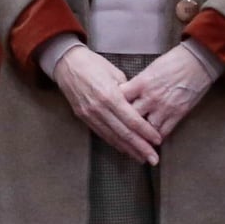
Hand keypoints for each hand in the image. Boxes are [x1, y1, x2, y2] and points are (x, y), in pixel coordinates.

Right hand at [49, 44, 163, 164]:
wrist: (67, 63)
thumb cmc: (93, 64)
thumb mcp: (115, 73)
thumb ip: (128, 91)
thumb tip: (139, 105)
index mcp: (110, 96)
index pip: (132, 120)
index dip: (146, 132)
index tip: (158, 140)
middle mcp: (99, 109)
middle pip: (124, 133)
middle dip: (140, 148)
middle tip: (153, 159)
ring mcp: (90, 115)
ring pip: (112, 137)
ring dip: (128, 149)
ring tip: (141, 158)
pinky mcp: (83, 117)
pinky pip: (101, 134)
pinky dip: (114, 143)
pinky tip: (124, 149)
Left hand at [120, 43, 221, 142]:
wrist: (197, 63)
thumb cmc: (173, 62)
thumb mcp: (150, 69)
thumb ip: (137, 84)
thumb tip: (125, 94)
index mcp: (141, 83)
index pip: (120, 98)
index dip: (113, 105)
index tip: (110, 111)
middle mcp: (150, 97)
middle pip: (129, 117)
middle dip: (123, 124)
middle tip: (119, 131)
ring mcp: (164, 108)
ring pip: (145, 129)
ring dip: (139, 135)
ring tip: (134, 140)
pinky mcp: (177, 114)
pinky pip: (163, 132)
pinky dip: (156, 138)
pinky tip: (151, 141)